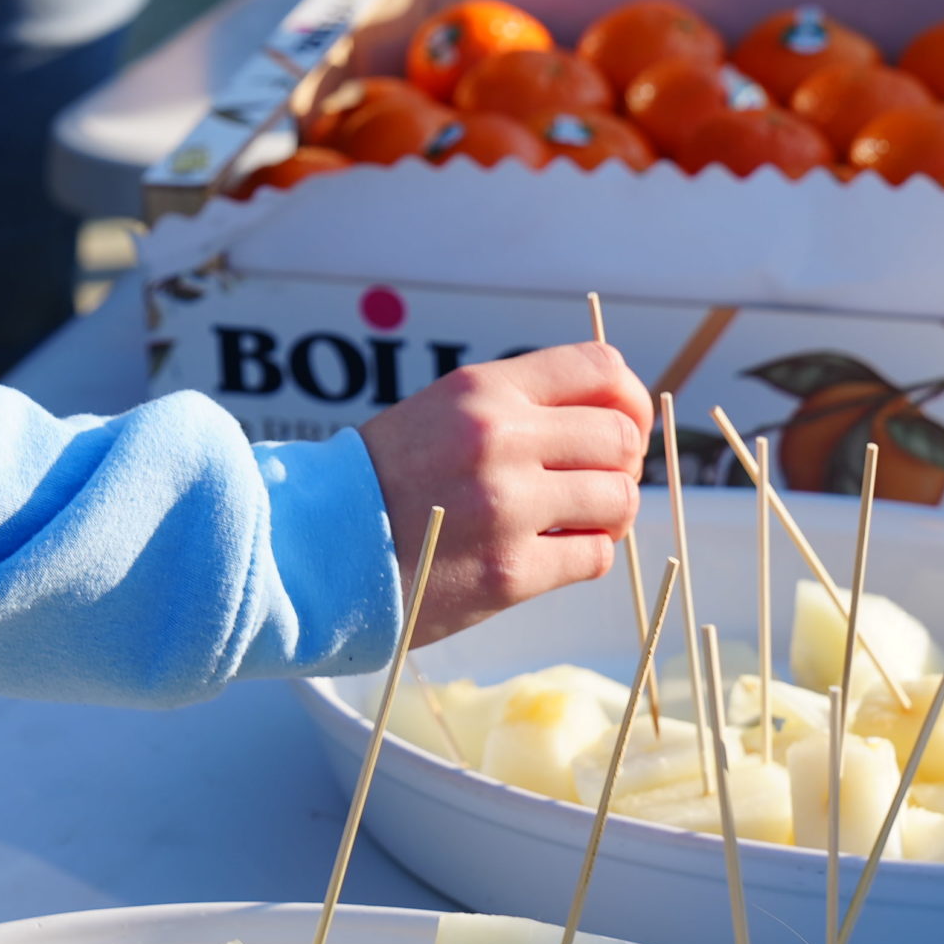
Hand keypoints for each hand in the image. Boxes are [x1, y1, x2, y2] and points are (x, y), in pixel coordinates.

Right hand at [356, 342, 652, 644]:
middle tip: (598, 482)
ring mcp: (507, 507)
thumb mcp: (442, 412)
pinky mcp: (510, 572)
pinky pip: (594, 557)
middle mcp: (500, 440)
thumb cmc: (381, 481)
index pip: (600, 370)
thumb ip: (517, 406)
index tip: (623, 425)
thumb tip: (607, 417)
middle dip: (621, 463)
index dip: (629, 399)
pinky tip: (554, 553)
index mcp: (482, 391)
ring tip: (576, 521)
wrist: (315, 547)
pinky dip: (586, 555)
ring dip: (609, 514)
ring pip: (618, 500)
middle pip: (620, 437)